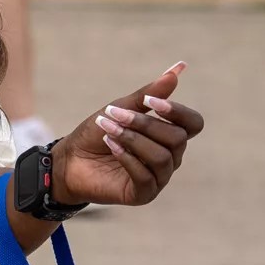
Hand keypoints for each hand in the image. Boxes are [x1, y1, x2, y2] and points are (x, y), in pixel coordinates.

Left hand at [50, 62, 202, 207]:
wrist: (70, 160)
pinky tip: (111, 146)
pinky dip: (127, 158)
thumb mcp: (122, 108)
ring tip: (109, 130)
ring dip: (133, 139)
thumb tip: (177, 70)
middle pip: (177, 138)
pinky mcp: (143, 194)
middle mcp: (170, 157)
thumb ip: (149, 94)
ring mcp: (158, 177)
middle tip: (115, 114)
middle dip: (146, 123)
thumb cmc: (98, 132)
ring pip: (162, 157)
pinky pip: (146, 176)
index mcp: (169, 135)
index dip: (177, 111)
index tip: (150, 101)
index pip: (193, 124)